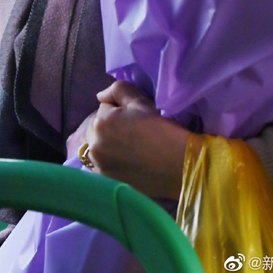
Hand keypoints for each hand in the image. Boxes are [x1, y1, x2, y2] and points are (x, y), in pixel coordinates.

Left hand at [82, 81, 188, 199]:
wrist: (179, 167)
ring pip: (97, 146)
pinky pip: (100, 164)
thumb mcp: (141, 102)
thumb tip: (101, 96)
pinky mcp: (106, 182)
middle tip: (133, 132)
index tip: (136, 117)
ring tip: (129, 147)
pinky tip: (125, 161)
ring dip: (107, 142)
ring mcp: (98, 167)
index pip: (104, 107)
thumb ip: (118, 90)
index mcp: (101, 123)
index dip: (120, 109)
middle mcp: (94, 146)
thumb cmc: (161, 131)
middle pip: (97, 127)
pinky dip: (108, 160)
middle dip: (110, 125)